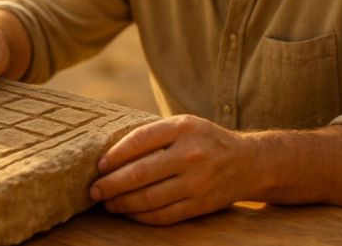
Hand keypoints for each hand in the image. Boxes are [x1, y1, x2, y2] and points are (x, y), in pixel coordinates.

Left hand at [89, 115, 256, 224]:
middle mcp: (190, 155)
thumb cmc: (206, 140)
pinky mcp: (199, 205)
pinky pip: (163, 215)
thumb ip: (154, 134)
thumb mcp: (184, 125)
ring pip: (148, 199)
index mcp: (183, 129)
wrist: (248, 162)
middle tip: (94, 190)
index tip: (99, 165)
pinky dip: (140, 216)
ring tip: (107, 203)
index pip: (139, 141)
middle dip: (111, 184)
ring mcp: (196, 182)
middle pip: (139, 174)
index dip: (115, 154)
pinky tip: (128, 212)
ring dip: (122, 203)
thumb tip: (111, 152)